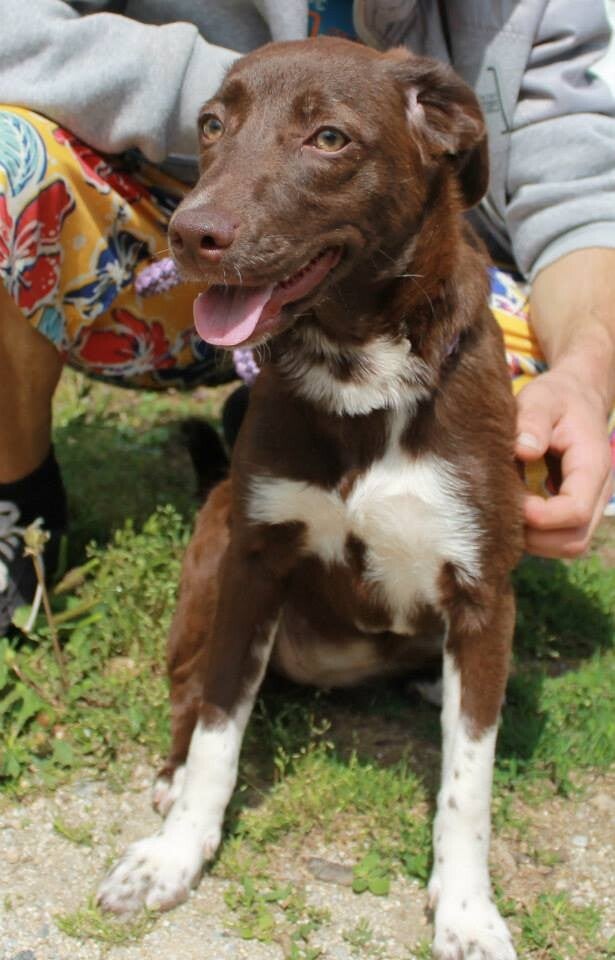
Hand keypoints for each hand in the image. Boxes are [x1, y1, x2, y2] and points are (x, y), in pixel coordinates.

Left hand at [515, 368, 612, 557]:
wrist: (576, 398)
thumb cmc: (557, 399)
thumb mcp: (542, 398)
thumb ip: (532, 420)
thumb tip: (524, 449)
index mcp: (592, 465)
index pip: (576, 511)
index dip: (541, 517)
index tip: (511, 500)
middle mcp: (598, 492)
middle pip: (574, 540)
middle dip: (535, 536)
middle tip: (502, 513)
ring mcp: (589, 505)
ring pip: (568, 545)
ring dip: (534, 541)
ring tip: (505, 514)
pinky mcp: (575, 511)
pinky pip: (560, 539)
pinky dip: (535, 536)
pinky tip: (512, 513)